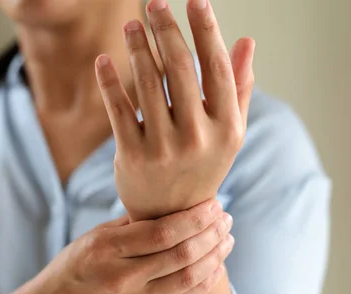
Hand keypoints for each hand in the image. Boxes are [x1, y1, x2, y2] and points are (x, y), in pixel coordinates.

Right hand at [23, 199, 233, 293]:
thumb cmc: (71, 269)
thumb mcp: (92, 238)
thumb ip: (130, 226)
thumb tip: (172, 207)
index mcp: (105, 248)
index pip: (163, 230)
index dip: (195, 217)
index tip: (213, 204)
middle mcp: (120, 277)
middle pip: (181, 253)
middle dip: (211, 232)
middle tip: (225, 218)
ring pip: (188, 278)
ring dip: (215, 256)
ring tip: (226, 239)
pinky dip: (205, 282)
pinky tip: (217, 267)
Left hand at [94, 0, 254, 220]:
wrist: (171, 216)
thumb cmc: (203, 165)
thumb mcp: (229, 133)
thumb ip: (239, 88)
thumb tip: (246, 40)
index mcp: (227, 127)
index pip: (217, 67)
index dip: (206, 30)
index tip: (195, 1)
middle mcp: (198, 136)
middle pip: (180, 68)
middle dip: (166, 29)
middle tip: (154, 3)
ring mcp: (163, 148)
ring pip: (148, 84)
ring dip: (137, 47)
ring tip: (130, 26)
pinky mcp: (131, 156)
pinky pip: (118, 109)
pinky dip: (109, 81)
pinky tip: (104, 59)